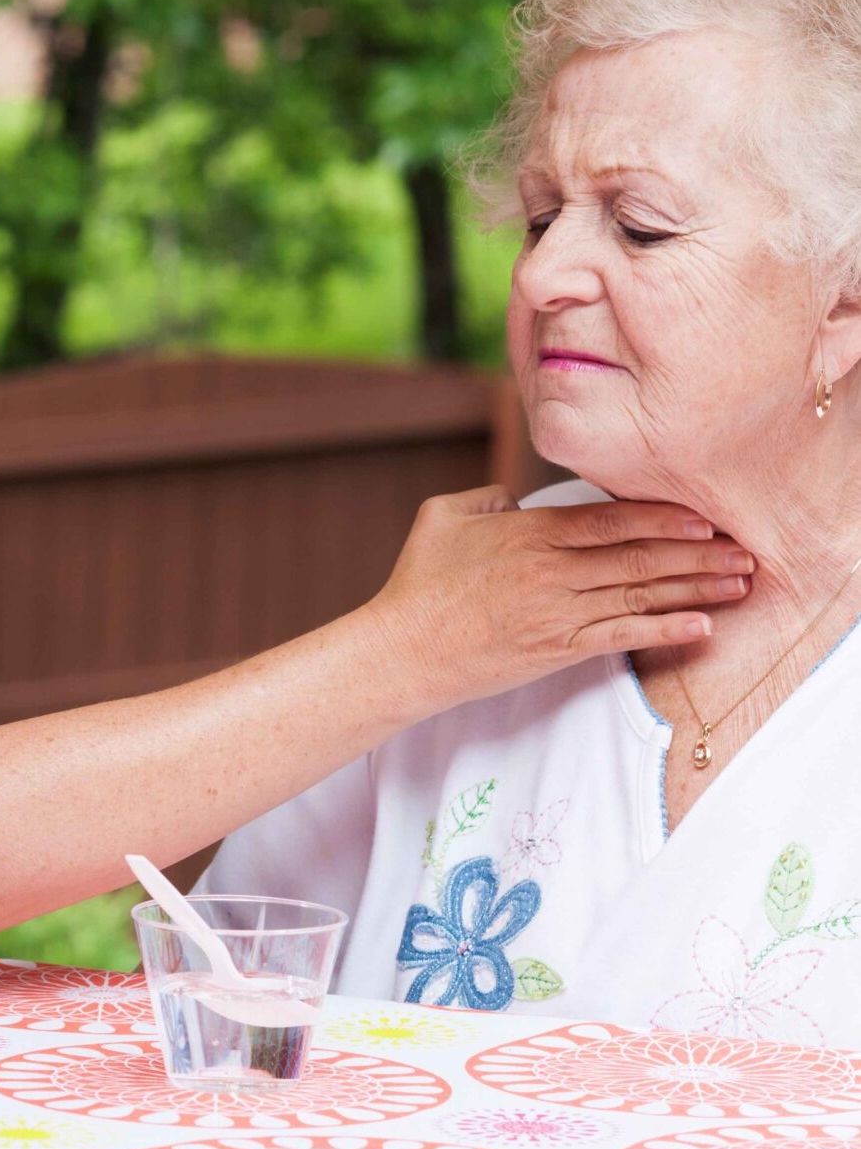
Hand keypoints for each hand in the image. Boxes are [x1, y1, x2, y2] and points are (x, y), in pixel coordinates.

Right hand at [366, 486, 751, 711]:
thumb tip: (518, 498)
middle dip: (698, 553)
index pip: (610, 520)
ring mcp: (557, 613)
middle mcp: (552, 572)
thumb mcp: (442, 516)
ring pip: (640, 595)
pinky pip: (621, 637)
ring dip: (695, 589)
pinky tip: (701, 627)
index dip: (662, 518)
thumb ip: (488, 498)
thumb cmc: (417, 582)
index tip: (702, 517)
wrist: (404, 650)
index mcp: (528, 533)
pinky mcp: (556, 650)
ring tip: (738, 583)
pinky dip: (664, 631)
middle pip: (639, 557)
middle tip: (744, 550)